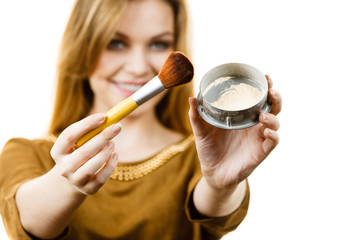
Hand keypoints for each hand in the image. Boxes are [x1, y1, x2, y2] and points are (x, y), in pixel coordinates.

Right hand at [50, 113, 120, 194]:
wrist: (75, 179)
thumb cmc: (79, 152)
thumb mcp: (79, 141)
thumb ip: (90, 131)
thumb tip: (108, 118)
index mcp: (58, 151)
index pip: (69, 135)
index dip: (87, 125)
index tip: (103, 116)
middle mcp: (64, 167)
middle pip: (83, 152)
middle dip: (102, 137)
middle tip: (117, 127)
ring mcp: (75, 180)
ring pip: (90, 167)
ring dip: (104, 153)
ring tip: (113, 143)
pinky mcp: (88, 189)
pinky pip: (101, 178)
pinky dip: (110, 166)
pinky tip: (115, 155)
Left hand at [189, 75, 280, 189]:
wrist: (212, 172)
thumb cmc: (210, 149)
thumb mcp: (201, 131)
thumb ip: (197, 116)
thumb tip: (191, 98)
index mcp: (243, 117)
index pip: (258, 99)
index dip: (264, 87)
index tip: (264, 77)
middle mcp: (254, 125)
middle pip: (273, 108)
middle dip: (276, 97)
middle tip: (270, 90)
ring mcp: (258, 138)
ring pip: (275, 124)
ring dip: (272, 117)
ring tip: (262, 115)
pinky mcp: (259, 152)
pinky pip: (272, 143)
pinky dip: (273, 137)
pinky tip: (268, 132)